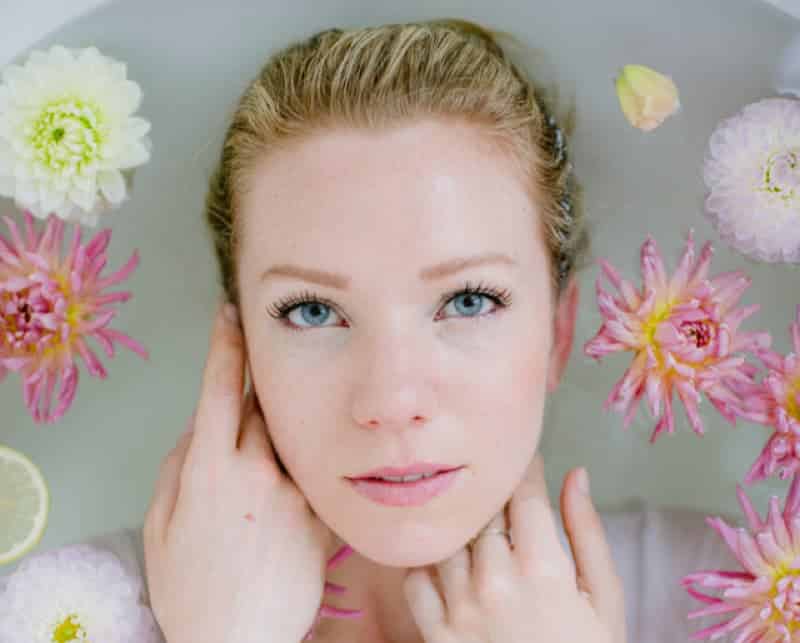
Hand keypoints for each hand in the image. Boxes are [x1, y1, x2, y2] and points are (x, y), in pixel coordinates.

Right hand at [143, 300, 337, 642]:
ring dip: (282, 431)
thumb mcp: (160, 525)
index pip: (220, 388)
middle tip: (255, 396)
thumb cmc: (189, 589)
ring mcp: (293, 493)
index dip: (224, 344)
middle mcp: (255, 471)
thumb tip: (201, 427)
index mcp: (208, 470)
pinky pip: (312, 473)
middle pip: (263, 404)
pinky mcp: (321, 516)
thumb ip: (178, 465)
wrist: (238, 642)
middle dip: (257, 392)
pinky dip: (303, 467)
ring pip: (292, 435)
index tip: (229, 313)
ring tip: (268, 463)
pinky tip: (290, 490)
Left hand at [402, 453, 626, 642]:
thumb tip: (577, 474)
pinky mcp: (435, 634)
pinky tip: (449, 565)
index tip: (524, 459)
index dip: (523, 467)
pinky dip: (427, 564)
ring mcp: (459, 608)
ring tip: (478, 530)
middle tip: (501, 495)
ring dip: (461, 527)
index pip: (522, 493)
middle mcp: (494, 581)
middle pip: (481, 510)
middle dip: (492, 496)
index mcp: (542, 569)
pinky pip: (415, 578)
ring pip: (447, 537)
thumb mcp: (605, 599)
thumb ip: (587, 532)